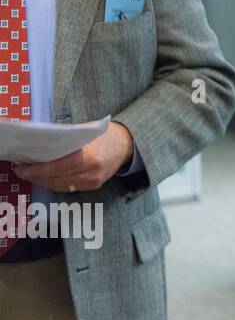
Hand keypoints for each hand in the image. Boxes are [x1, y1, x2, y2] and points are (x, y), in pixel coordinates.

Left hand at [12, 122, 134, 193]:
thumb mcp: (85, 132)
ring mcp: (93, 182)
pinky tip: (45, 178)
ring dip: (43, 181)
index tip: (23, 168)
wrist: (127, 144)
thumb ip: (65, 141)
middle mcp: (92, 173)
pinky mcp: (93, 186)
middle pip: (57, 179)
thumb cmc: (105, 134)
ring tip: (31, 175)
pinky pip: (68, 187)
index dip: (38, 170)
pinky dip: (54, 183)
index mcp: (90, 158)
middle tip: (22, 171)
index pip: (58, 168)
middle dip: (37, 177)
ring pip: (60, 186)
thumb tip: (40, 148)